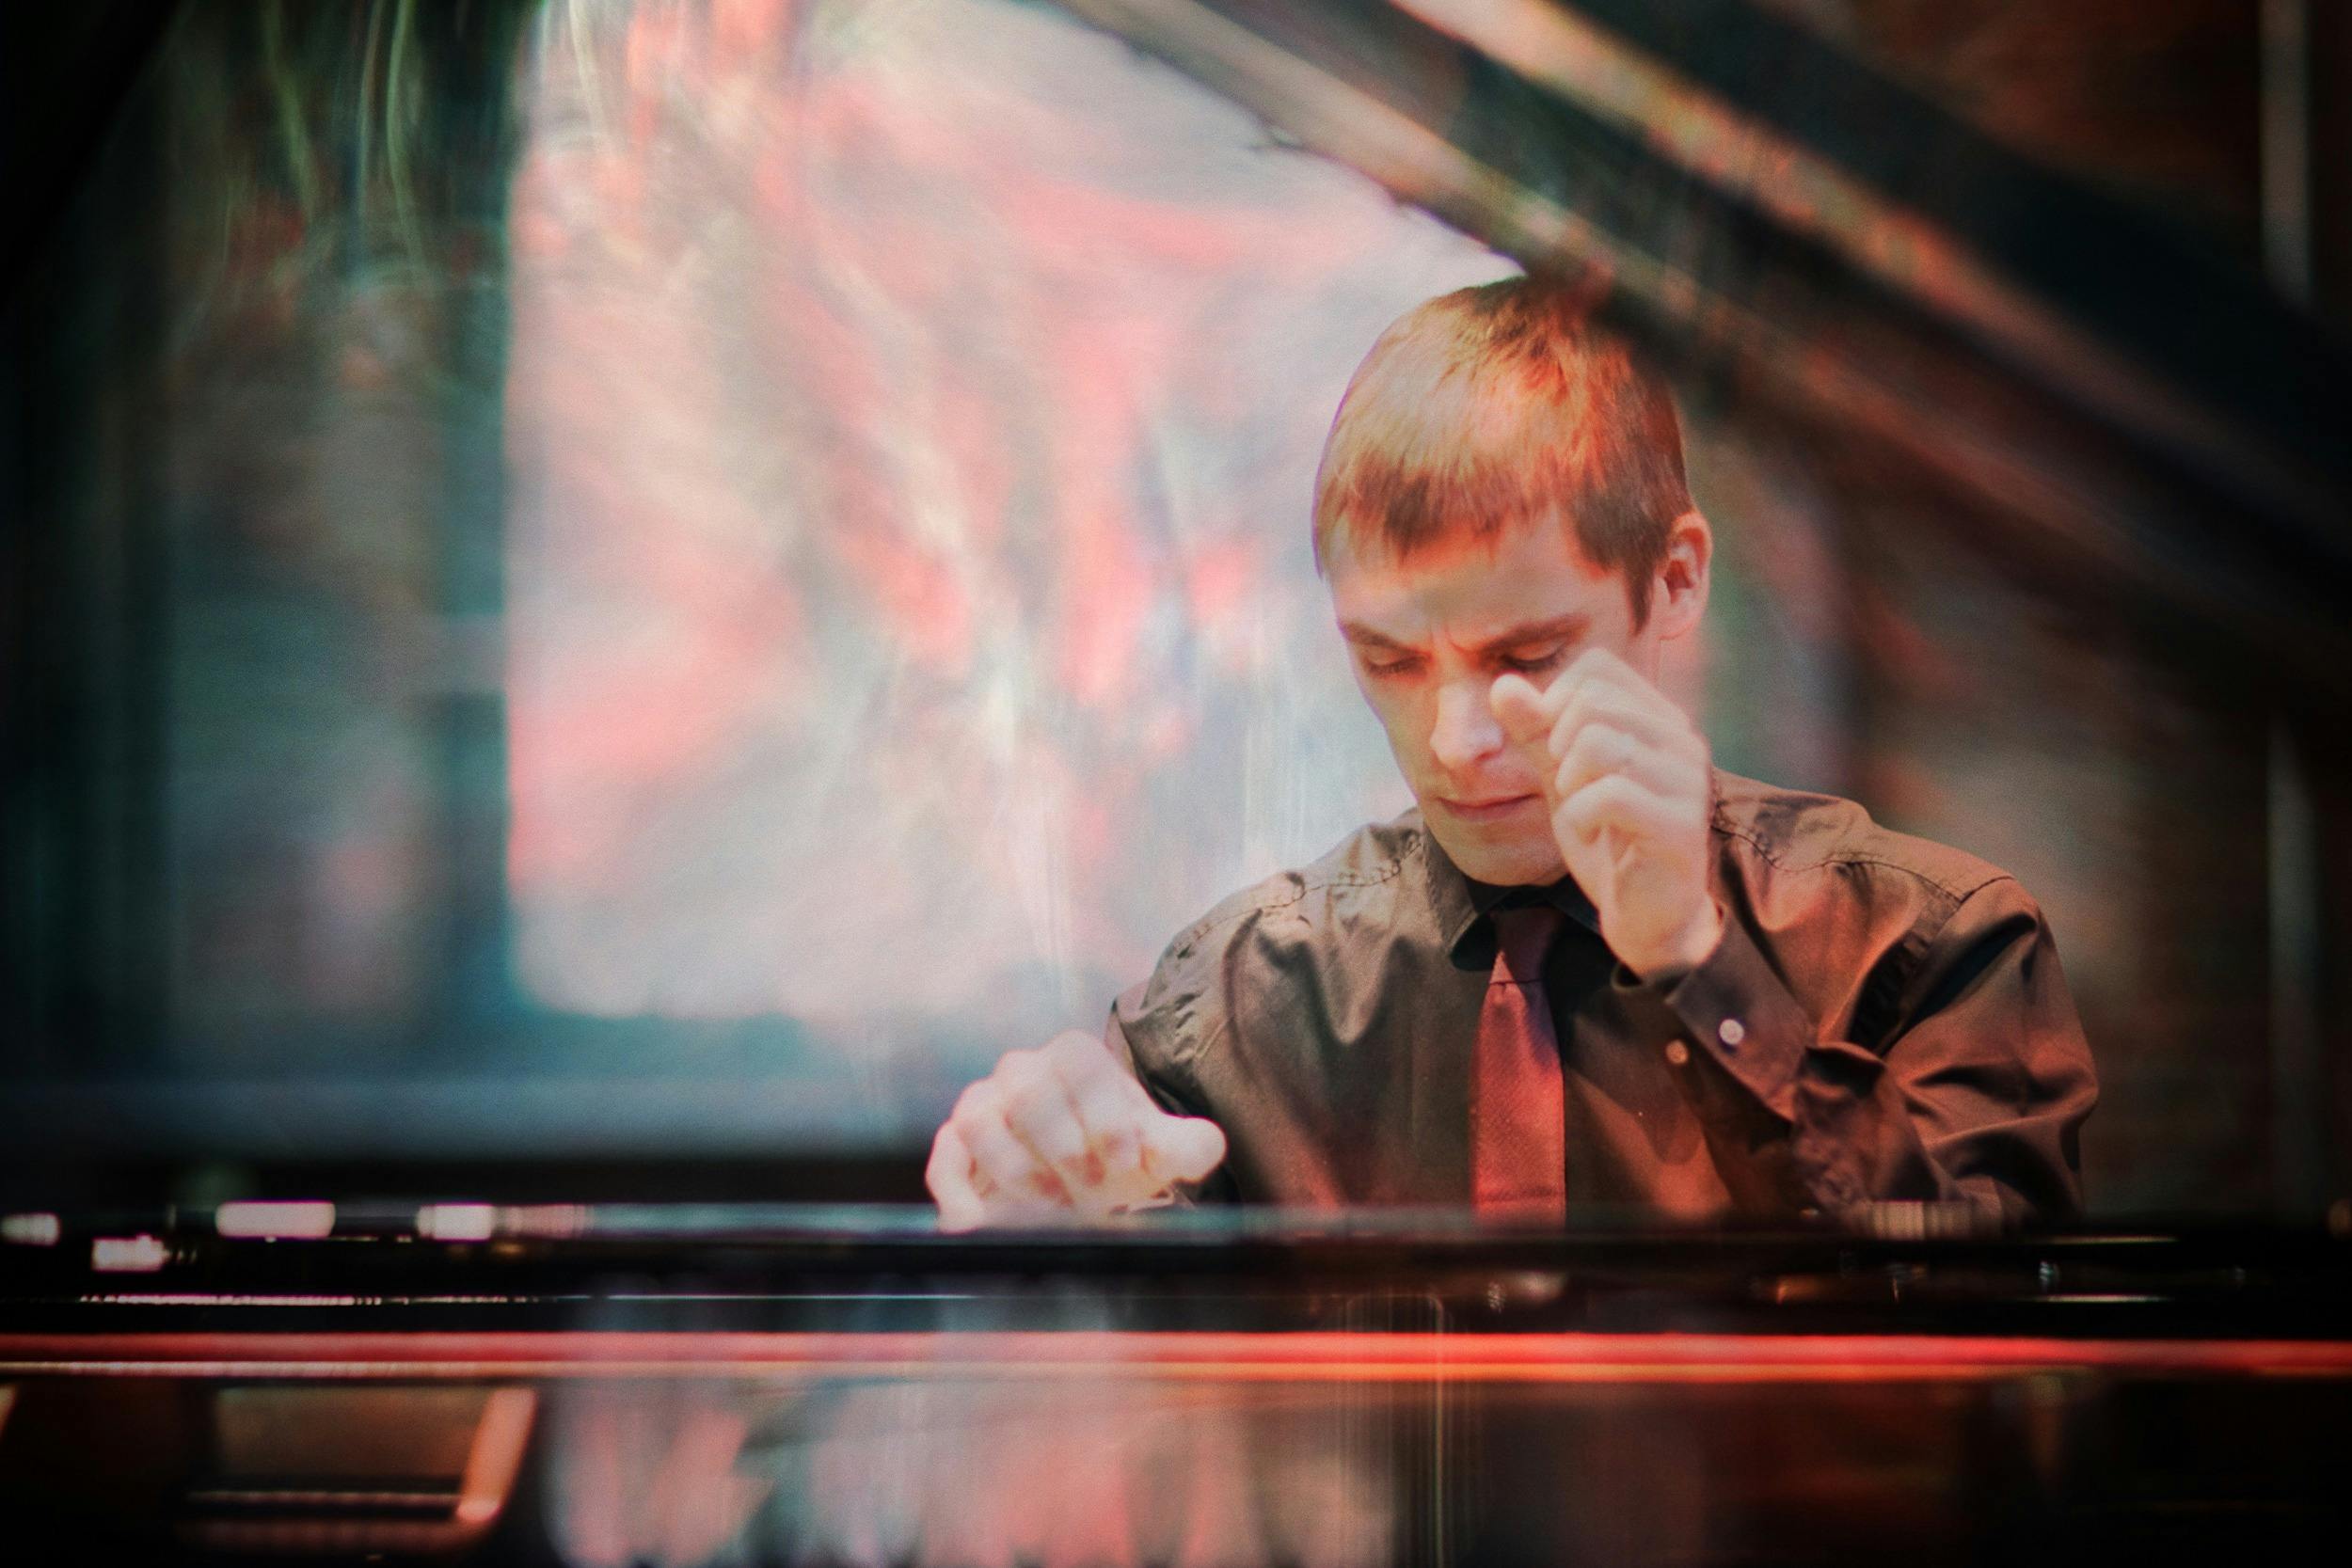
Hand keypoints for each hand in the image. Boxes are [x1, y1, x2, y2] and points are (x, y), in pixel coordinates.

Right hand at [926, 1030, 1228, 1229]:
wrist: (1084, 1176)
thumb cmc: (1120, 1153)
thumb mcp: (1160, 1151)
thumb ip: (1188, 1145)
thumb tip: (1205, 1146)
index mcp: (1075, 1058)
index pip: (1079, 1062)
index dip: (1104, 1116)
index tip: (1125, 1164)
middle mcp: (1023, 1071)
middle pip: (1027, 1089)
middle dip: (1063, 1147)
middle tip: (1092, 1189)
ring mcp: (984, 1104)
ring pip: (979, 1119)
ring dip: (1017, 1169)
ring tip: (1051, 1204)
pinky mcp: (955, 1147)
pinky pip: (944, 1159)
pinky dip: (957, 1195)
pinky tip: (982, 1224)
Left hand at [1490, 647, 1722, 978]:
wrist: (1644, 914)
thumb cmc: (1606, 839)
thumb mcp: (1559, 775)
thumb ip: (1534, 730)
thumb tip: (1502, 683)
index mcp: (1658, 717)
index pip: (1597, 666)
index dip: (1557, 700)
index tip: (1557, 748)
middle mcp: (1682, 739)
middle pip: (1591, 701)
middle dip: (1557, 745)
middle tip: (1569, 787)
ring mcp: (1687, 779)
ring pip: (1599, 741)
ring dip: (1569, 781)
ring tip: (1582, 810)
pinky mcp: (1680, 823)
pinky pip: (1609, 794)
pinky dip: (1579, 815)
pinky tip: (1588, 833)